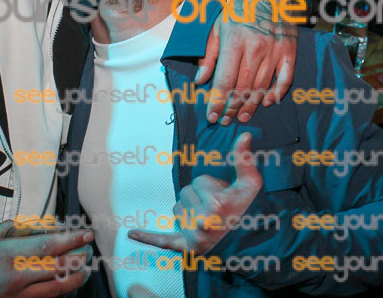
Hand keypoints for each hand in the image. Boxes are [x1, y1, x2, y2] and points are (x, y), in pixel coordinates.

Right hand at [0, 221, 93, 297]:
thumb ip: (14, 228)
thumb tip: (36, 226)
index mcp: (9, 254)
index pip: (50, 246)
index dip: (73, 239)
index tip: (86, 234)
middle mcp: (16, 276)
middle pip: (60, 268)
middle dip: (80, 258)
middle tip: (88, 249)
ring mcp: (17, 295)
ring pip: (58, 289)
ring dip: (76, 277)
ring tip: (83, 267)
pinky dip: (60, 290)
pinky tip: (65, 281)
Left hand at [128, 133, 261, 253]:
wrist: (247, 241)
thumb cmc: (246, 208)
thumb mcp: (251, 183)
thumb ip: (245, 159)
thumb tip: (244, 135)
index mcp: (217, 204)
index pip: (198, 181)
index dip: (210, 185)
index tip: (223, 196)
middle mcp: (203, 221)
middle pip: (184, 194)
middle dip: (198, 197)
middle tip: (216, 209)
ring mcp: (193, 237)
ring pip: (177, 210)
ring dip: (189, 211)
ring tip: (208, 220)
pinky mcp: (184, 247)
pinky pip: (161, 241)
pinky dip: (147, 237)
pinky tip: (131, 232)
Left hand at [198, 0, 296, 124]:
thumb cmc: (239, 12)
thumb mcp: (218, 28)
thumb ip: (209, 56)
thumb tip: (200, 81)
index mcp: (235, 41)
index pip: (224, 80)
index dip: (218, 102)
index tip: (212, 116)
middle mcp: (256, 48)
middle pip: (243, 87)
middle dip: (232, 107)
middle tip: (226, 121)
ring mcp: (275, 50)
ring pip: (262, 86)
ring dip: (251, 105)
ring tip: (242, 117)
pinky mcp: (289, 52)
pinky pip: (285, 79)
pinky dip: (277, 94)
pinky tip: (268, 102)